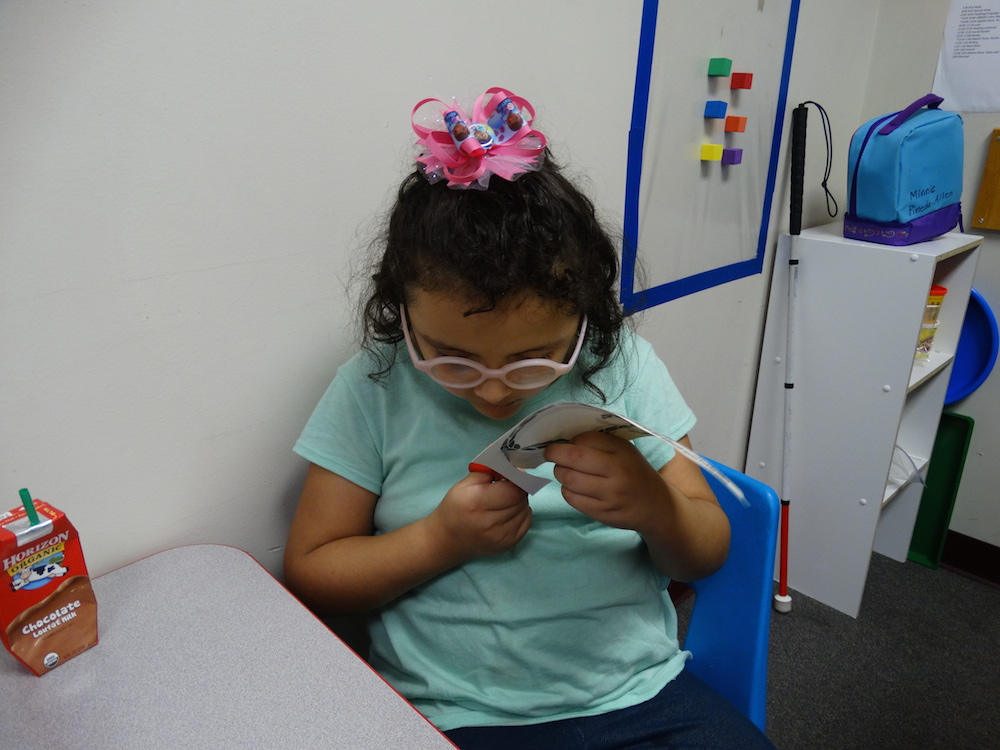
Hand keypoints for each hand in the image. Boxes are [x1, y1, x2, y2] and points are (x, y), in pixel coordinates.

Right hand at [426, 471, 531, 563]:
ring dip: (519, 501)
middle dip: (517, 489)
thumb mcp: (464, 484)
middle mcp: (490, 523)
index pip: (513, 489)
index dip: (516, 478)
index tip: (512, 473)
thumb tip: (509, 462)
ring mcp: (501, 537)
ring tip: (505, 499)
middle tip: (507, 486)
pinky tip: (509, 511)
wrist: (447, 540)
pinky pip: (526, 522)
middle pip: (520, 499)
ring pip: (525, 509)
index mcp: (477, 503)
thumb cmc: (454, 508)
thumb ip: (487, 470)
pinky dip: (521, 513)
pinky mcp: (509, 545)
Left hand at [544, 431, 667, 532]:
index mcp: (622, 451)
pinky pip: (572, 499)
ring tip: (563, 470)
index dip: (570, 440)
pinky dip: (567, 490)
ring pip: (569, 480)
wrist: (655, 505)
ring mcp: (610, 495)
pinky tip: (573, 487)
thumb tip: (564, 440)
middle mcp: (618, 472)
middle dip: (555, 454)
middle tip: (550, 453)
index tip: (565, 442)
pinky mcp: (602, 513)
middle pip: (574, 458)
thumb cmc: (634, 472)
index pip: (586, 438)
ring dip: (560, 473)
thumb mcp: (624, 451)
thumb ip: (599, 443)